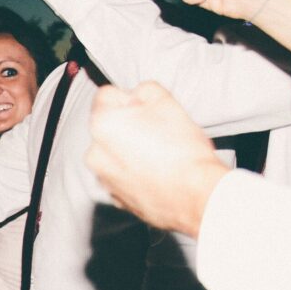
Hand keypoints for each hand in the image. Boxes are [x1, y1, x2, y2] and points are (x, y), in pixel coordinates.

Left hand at [86, 84, 227, 236]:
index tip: (147, 110)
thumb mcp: (167, 102)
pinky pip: (122, 176)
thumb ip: (144, 90)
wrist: (195, 196)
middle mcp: (95, 154)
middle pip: (109, 127)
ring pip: (115, 153)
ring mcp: (104, 179)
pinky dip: (134, 173)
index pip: (107, 96)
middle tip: (158, 134)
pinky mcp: (116, 199)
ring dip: (130, 150)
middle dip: (128, 126)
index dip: (130, 99)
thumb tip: (135, 97)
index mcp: (102, 125)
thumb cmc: (182, 150)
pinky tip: (157, 174)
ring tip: (160, 156)